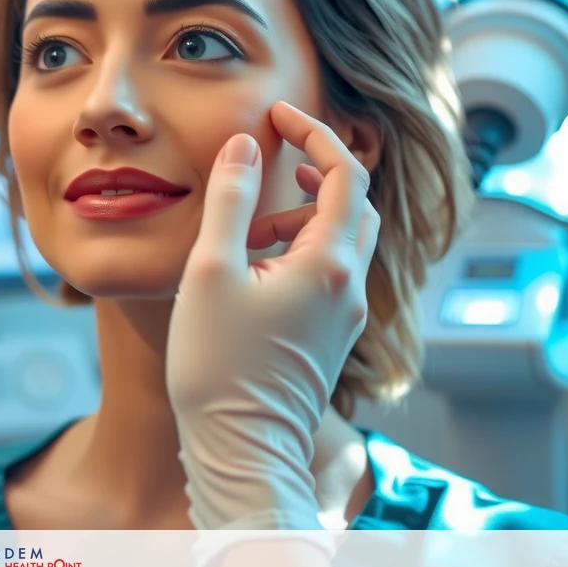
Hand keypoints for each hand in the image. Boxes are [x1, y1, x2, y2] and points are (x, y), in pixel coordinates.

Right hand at [166, 100, 380, 529]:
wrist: (241, 450)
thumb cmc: (220, 364)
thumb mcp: (212, 271)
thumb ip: (231, 200)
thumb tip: (246, 144)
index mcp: (330, 263)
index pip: (347, 173)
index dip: (316, 134)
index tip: (279, 115)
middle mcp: (350, 287)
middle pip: (356, 206)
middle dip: (317, 174)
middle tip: (274, 163)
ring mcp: (344, 317)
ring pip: (342, 242)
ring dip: (301, 218)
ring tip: (248, 232)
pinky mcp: (330, 340)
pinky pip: (328, 275)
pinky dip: (298, 253)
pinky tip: (252, 274)